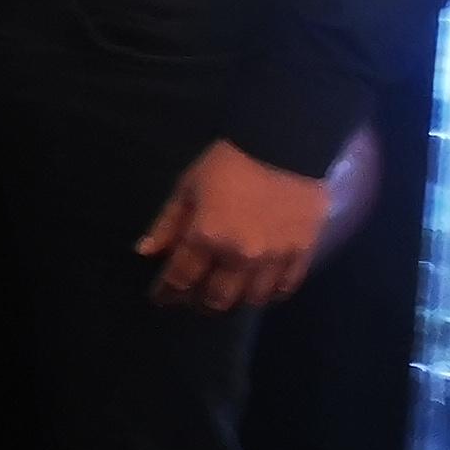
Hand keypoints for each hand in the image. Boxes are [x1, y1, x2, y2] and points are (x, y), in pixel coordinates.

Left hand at [137, 138, 334, 311]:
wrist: (285, 146)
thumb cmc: (228, 163)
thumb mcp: (187, 187)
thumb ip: (167, 224)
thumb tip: (146, 253)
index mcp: (206, 237)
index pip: (180, 279)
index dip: (166, 293)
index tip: (159, 298)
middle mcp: (240, 256)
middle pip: (216, 299)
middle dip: (198, 303)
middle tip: (190, 298)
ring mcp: (274, 259)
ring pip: (251, 300)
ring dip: (233, 302)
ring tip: (223, 294)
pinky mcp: (303, 254)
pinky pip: (284, 289)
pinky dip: (268, 294)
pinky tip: (258, 288)